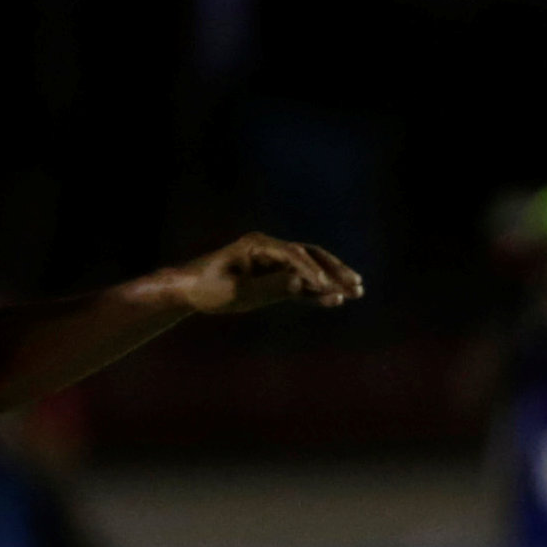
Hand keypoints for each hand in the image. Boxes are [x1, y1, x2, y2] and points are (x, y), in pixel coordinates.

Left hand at [175, 233, 361, 315]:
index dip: (312, 271)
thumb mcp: (236, 291)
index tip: (327, 287)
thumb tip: (301, 282)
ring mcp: (274, 263)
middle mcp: (271, 250)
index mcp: (259, 245)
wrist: (189, 289)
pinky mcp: (274, 279)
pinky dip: (318, 292)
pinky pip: (301, 284)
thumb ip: (270, 286)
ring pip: (311, 268)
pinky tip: (336, 301)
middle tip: (357, 284)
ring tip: (357, 291)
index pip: (294, 255)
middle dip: (335, 270)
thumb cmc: (208, 288)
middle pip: (311, 256)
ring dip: (333, 279)